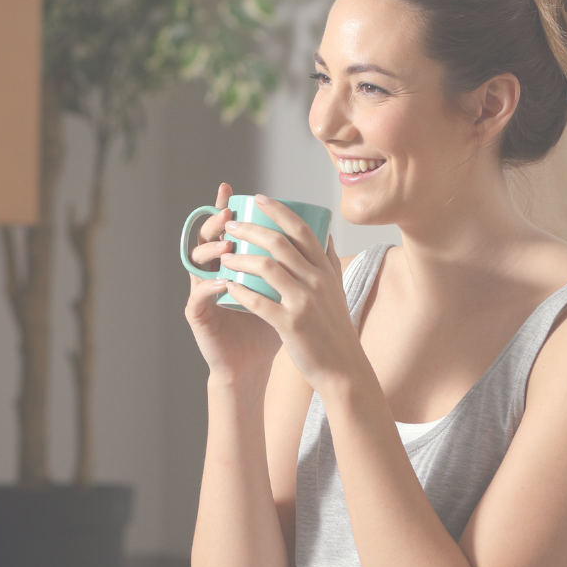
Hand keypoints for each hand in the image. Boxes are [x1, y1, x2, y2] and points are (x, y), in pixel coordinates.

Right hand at [183, 183, 280, 381]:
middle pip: (207, 239)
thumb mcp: (286, 291)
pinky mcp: (198, 315)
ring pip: (196, 263)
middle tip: (229, 214)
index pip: (227, 229)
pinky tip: (224, 282)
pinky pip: (198, 296)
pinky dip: (210, 287)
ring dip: (211, 252)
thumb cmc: (269, 328)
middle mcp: (212, 272)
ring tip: (228, 247)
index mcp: (231, 264)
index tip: (234, 190)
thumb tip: (324, 236)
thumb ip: (297, 265)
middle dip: (216, 224)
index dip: (225, 208)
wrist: (252, 365)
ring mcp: (202, 292)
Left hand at [214, 196, 365, 390]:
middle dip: (250, 228)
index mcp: (326, 269)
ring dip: (239, 258)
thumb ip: (328, 261)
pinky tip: (227, 285)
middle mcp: (317, 280)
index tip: (259, 198)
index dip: (278, 210)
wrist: (343, 367)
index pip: (302, 229)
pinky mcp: (290, 324)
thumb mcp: (337, 289)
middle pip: (279, 242)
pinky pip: (258, 301)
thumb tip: (323, 232)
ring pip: (266, 267)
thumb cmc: (334, 328)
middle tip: (231, 225)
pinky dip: (239, 290)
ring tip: (223, 256)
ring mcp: (304, 301)